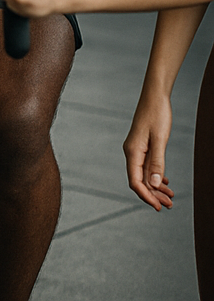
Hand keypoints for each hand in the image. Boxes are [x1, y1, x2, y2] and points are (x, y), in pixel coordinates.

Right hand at [123, 90, 174, 211]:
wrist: (154, 97)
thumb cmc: (157, 114)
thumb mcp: (160, 140)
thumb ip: (157, 163)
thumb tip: (155, 184)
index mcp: (132, 151)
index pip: (135, 181)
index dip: (146, 196)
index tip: (158, 207)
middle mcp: (132, 152)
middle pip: (139, 180)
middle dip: (153, 195)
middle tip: (169, 205)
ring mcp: (136, 149)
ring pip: (144, 174)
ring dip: (156, 188)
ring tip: (170, 197)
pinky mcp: (142, 146)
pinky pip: (146, 166)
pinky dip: (156, 177)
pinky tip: (165, 182)